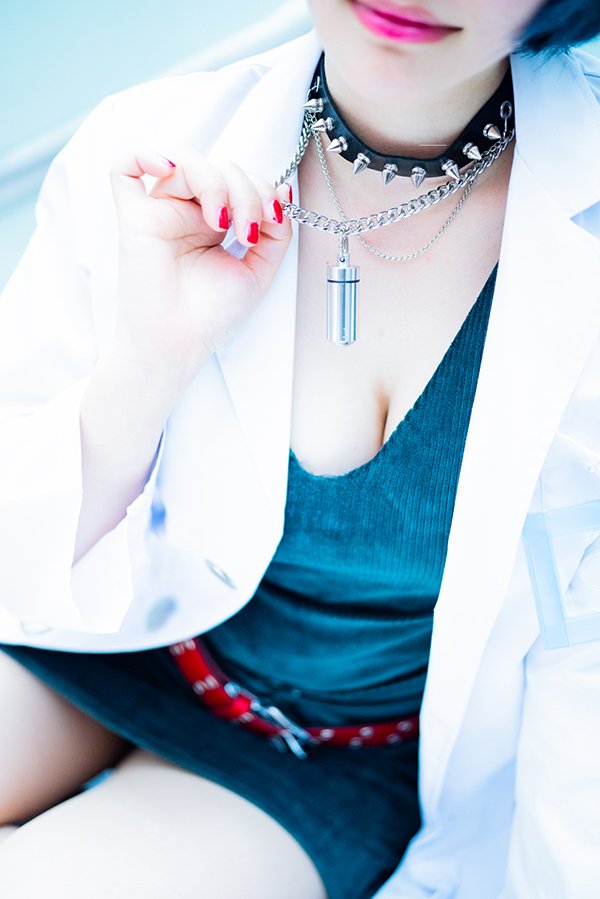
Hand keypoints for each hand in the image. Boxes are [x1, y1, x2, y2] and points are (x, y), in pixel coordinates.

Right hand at [109, 148, 292, 375]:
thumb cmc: (212, 315)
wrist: (180, 344)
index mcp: (216, 223)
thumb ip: (277, 231)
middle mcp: (188, 213)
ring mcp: (160, 212)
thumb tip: (283, 191)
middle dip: (244, 190)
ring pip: (186, 161)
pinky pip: (123, 169)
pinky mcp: (134, 218)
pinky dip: (142, 155)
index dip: (261, 188)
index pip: (241, 180)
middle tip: (247, 229)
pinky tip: (165, 168)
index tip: (273, 218)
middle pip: (219, 166)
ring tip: (220, 222)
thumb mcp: (260, 270)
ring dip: (214, 182)